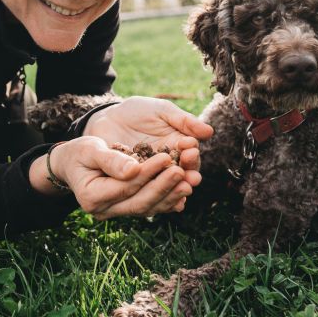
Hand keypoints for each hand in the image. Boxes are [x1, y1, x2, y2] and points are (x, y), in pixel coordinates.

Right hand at [29, 136, 194, 217]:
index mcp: (92, 197)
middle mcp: (104, 211)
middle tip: (183, 172)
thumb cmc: (79, 153)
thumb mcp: (90, 149)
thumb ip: (110, 159)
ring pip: (147, 208)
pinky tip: (183, 189)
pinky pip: (150, 207)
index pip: (126, 187)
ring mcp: (117, 212)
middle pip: (139, 202)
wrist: (73, 163)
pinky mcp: (128, 208)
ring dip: (170, 195)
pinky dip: (168, 200)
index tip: (165, 158)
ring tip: (189, 181)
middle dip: (163, 187)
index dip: (147, 173)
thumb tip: (133, 169)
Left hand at [83, 96, 212, 187]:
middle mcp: (169, 166)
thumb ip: (184, 121)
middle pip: (183, 175)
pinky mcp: (137, 185)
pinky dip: (158, 200)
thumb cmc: (137, 112)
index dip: (192, 154)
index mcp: (178, 147)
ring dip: (175, 189)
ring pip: (168, 187)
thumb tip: (209, 131)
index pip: (190, 156)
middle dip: (188, 174)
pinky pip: (148, 194)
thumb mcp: (162, 111)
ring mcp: (153, 177)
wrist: (107, 119)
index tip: (190, 149)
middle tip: (191, 175)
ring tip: (181, 188)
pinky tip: (166, 205)